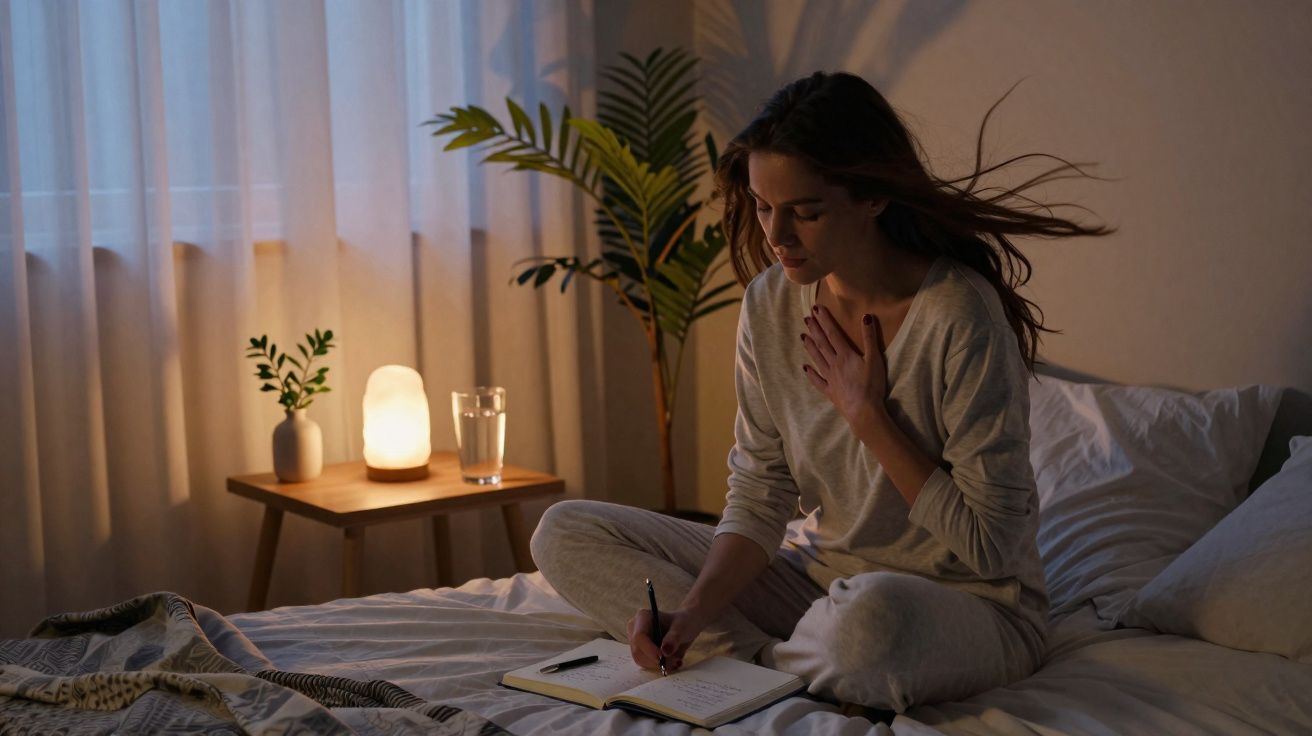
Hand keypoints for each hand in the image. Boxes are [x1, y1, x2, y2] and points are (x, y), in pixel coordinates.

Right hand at [625, 607, 706, 672]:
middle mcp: (635, 629)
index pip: (639, 636)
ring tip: (676, 661)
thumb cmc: (683, 623)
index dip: (649, 649)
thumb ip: (674, 638)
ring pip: (641, 660)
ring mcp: (636, 642)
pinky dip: (659, 667)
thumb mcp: (682, 628)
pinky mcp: (640, 652)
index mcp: (643, 617)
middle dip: (656, 660)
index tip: (662, 658)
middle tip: (675, 662)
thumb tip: (665, 651)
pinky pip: (646, 664)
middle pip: (638, 651)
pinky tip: (672, 662)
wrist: (685, 627)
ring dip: (659, 665)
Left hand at [801, 305, 887, 427]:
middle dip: (815, 330)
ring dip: (810, 347)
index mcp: (845, 355)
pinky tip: (805, 368)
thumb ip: (870, 338)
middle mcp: (834, 364)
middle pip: (822, 344)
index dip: (825, 320)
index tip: (816, 309)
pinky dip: (811, 374)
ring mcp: (830, 378)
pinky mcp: (830, 391)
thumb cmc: (872, 385)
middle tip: (806, 318)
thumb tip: (866, 316)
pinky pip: (817, 381)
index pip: (833, 334)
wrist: (864, 411)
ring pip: (817, 359)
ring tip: (802, 336)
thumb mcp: (874, 359)